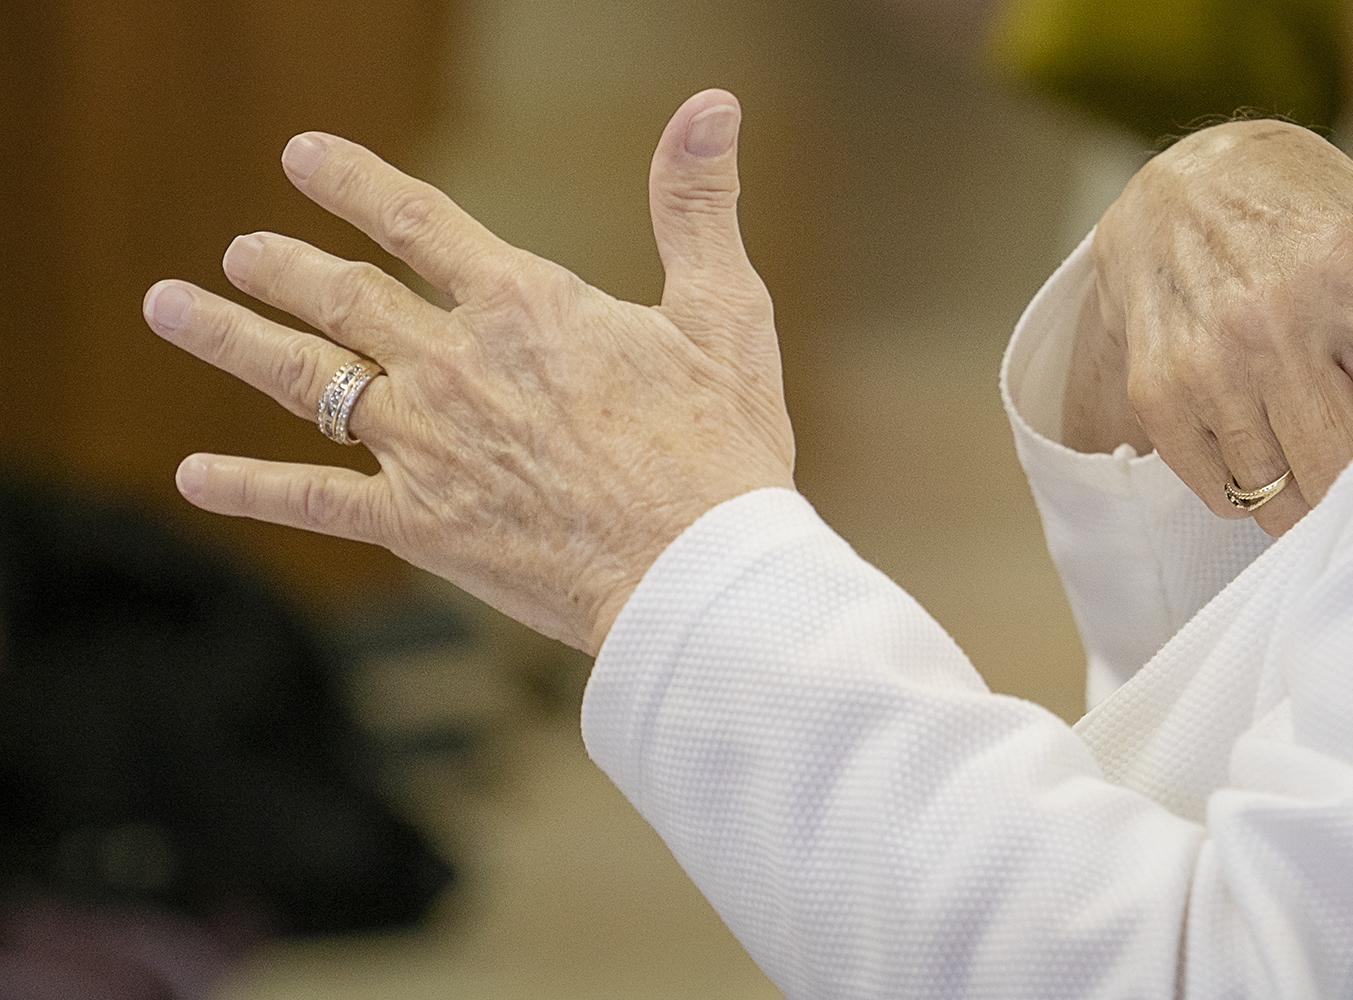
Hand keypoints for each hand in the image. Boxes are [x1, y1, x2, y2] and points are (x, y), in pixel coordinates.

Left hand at [143, 89, 794, 653]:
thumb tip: (714, 103)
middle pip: (343, 297)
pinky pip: (312, 501)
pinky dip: (247, 490)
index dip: (354, 182)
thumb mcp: (725, 314)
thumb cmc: (720, 450)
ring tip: (170, 304)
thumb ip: (698, 206)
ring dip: (231, 336)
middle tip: (242, 251)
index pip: (418, 221)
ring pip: (302, 378)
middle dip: (283, 266)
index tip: (303, 155)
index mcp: (524, 306)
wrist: (695, 576)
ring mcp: (423, 445)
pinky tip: (193, 478)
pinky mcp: (415, 525)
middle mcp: (454, 364)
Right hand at [1062, 119, 1352, 535]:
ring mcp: (1208, 364)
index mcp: (1348, 272)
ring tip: (1299, 449)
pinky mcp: (1157, 394)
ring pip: (1278, 495)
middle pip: (1342, 465)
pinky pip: (1219, 492)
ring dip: (1302, 490)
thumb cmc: (1285, 215)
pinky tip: (1252, 445)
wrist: (1168, 191)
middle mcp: (1274, 321)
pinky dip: (1245, 489)